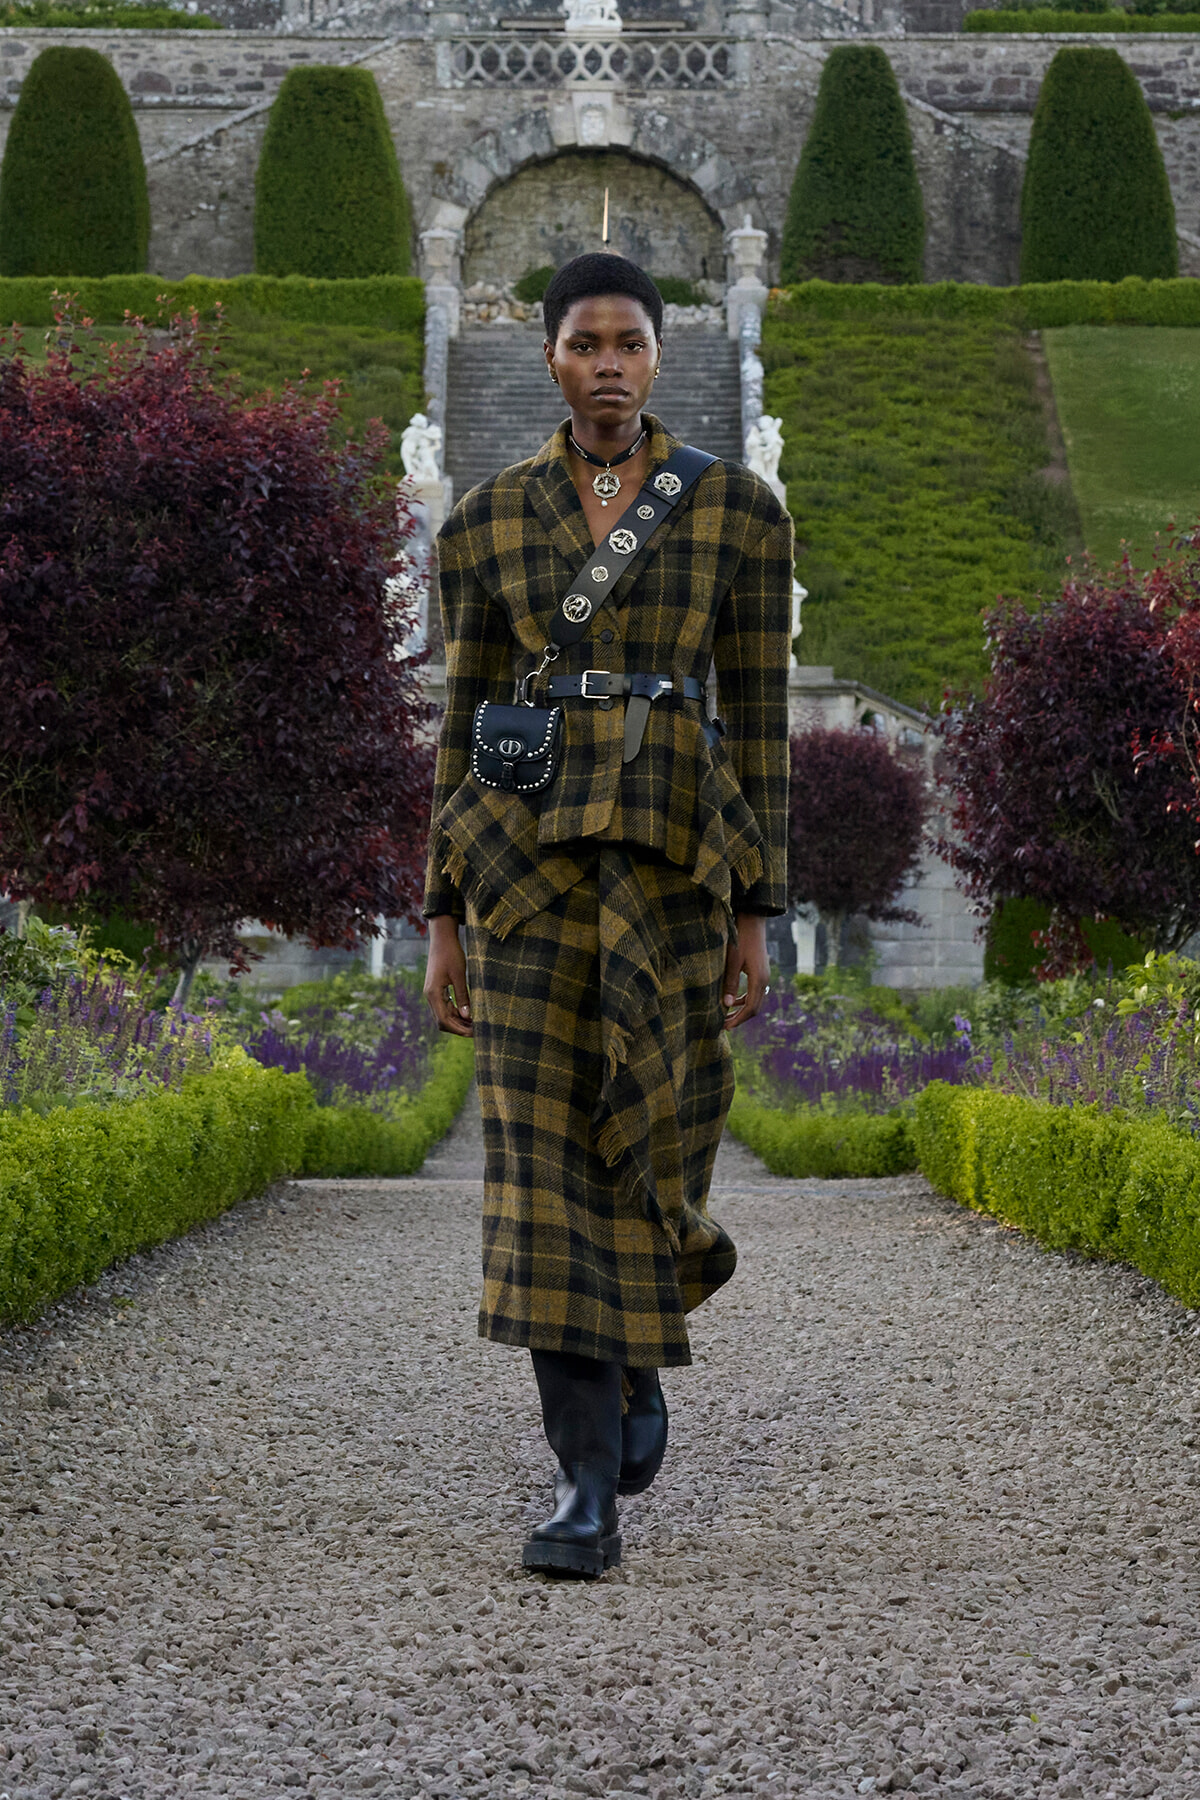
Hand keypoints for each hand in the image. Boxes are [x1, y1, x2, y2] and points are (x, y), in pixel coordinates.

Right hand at [423, 916, 473, 1035]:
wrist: (442, 938)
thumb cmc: (451, 953)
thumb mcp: (460, 975)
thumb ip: (463, 996)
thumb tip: (468, 1016)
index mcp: (433, 994)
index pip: (443, 1020)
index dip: (458, 1029)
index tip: (473, 1032)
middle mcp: (430, 996)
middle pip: (442, 1021)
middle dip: (459, 1027)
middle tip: (477, 1030)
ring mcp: (432, 993)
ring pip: (444, 1014)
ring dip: (458, 1021)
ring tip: (476, 1023)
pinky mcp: (437, 989)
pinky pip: (445, 1006)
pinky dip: (456, 1012)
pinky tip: (469, 1013)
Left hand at [720, 914, 770, 1030]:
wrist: (752, 922)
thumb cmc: (740, 939)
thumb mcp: (732, 961)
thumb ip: (730, 983)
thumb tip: (727, 1004)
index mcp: (759, 980)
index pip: (751, 1008)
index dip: (738, 1019)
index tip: (725, 1027)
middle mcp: (764, 980)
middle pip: (755, 1007)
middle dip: (740, 1018)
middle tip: (724, 1025)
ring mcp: (764, 976)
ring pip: (755, 1000)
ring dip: (741, 1009)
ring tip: (726, 1016)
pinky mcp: (761, 972)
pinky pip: (754, 992)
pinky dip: (744, 999)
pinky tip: (732, 1000)